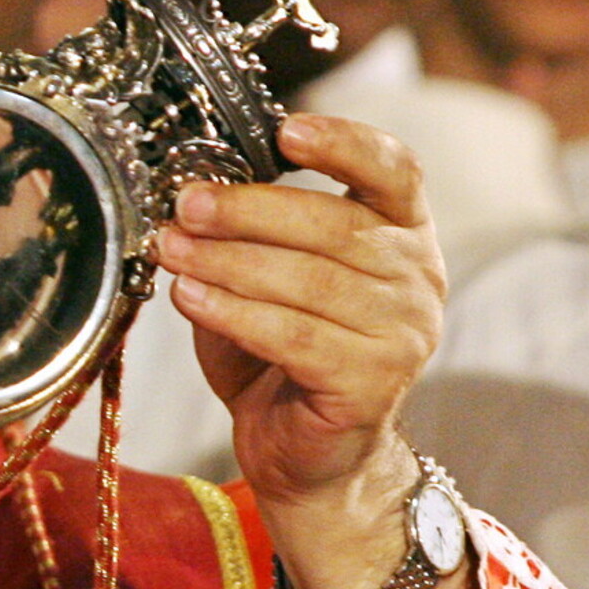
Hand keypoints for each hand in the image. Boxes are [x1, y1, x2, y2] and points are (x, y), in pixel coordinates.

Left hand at [155, 114, 443, 588]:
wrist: (308, 457)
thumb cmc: (283, 357)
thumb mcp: (268, 278)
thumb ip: (248, 234)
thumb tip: (188, 192)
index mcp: (402, 234)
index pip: (394, 169)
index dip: (344, 143)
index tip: (286, 130)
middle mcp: (417, 277)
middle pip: (335, 224)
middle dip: (249, 208)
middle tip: (186, 203)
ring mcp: (403, 334)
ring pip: (309, 281)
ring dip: (228, 261)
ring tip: (171, 248)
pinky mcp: (372, 383)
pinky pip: (295, 336)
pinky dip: (234, 313)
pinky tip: (189, 297)